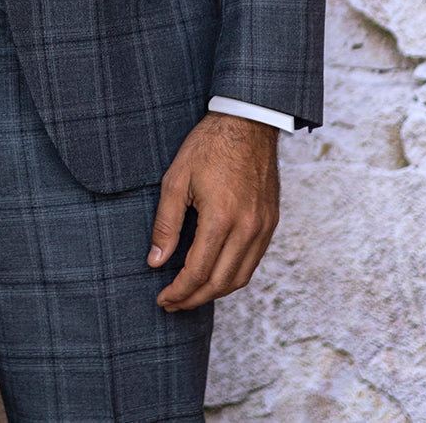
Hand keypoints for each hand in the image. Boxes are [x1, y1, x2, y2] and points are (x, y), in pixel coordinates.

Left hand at [147, 111, 279, 310]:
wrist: (247, 122)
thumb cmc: (208, 146)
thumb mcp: (176, 179)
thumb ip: (166, 224)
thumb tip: (155, 261)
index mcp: (222, 217)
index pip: (198, 272)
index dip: (179, 292)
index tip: (162, 299)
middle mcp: (248, 228)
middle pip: (220, 283)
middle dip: (194, 299)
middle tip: (172, 303)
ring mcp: (263, 227)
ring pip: (240, 278)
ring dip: (214, 292)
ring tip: (191, 293)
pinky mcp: (270, 222)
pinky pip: (252, 262)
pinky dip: (233, 276)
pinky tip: (214, 273)